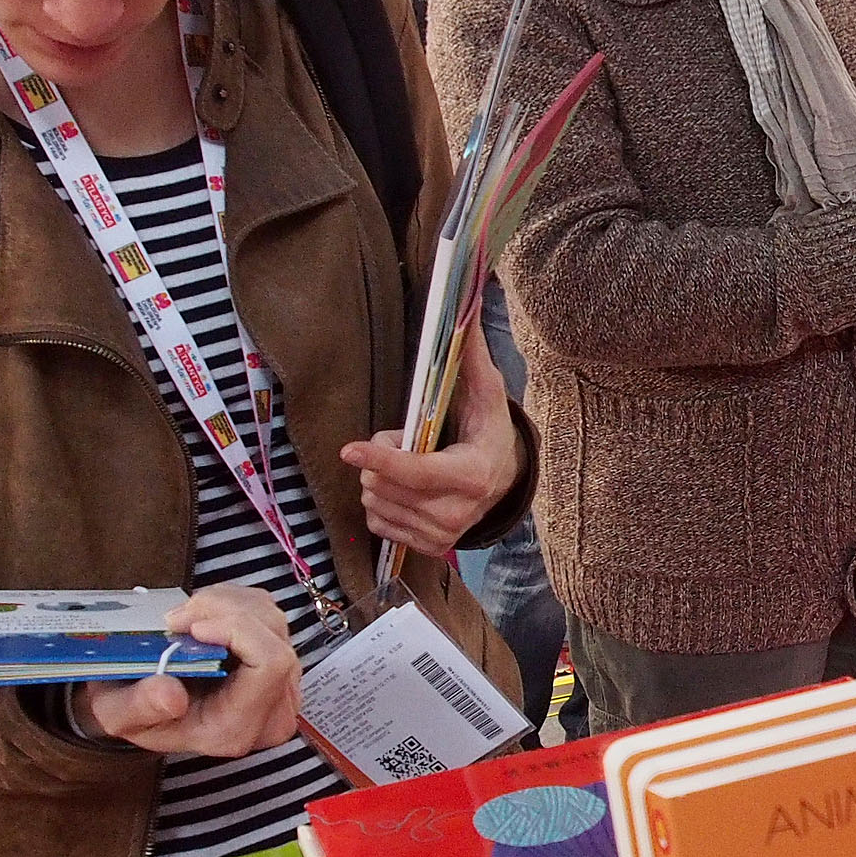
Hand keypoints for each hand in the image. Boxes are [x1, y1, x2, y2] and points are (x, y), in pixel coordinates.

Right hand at [81, 584, 301, 758]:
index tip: (192, 625)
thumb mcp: (118, 715)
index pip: (270, 666)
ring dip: (225, 604)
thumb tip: (171, 696)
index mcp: (237, 728)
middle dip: (223, 611)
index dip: (238, 631)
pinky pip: (267, 611)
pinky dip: (233, 602)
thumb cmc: (134, 710)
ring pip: (271, 619)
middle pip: (273, 637)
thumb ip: (141, 708)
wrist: (142, 703)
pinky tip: (203, 615)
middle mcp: (271, 709)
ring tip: (183, 617)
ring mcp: (282, 681)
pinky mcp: (277, 655)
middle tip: (175, 617)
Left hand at [341, 339, 522, 556]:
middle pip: (384, 485)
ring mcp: (442, 535)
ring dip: (379, 480)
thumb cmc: (489, 432)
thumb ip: (471, 357)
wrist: (506, 482)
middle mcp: (457, 512)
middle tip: (405, 443)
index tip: (349, 449)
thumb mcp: (487, 395)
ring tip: (409, 466)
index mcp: (471, 475)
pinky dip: (381, 503)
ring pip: (375, 504)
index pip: (413, 471)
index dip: (379, 459)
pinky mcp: (430, 548)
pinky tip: (405, 491)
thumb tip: (467, 308)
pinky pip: (378, 524)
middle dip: (380, 459)